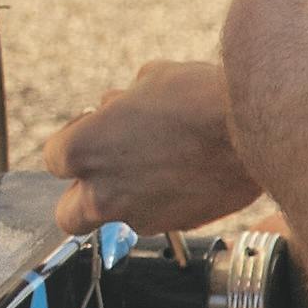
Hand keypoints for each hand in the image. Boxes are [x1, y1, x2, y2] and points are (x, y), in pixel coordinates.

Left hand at [49, 59, 261, 237]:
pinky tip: (186, 175)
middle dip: (83, 193)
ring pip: (116, 219)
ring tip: (158, 167)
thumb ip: (121, 104)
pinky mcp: (174, 227)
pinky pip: (155, 219)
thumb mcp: (149, 80)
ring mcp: (138, 216)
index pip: (54, 158)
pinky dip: (163, 203)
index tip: (97, 128)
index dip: (76, 139)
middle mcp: (102, 193)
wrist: (252, 131)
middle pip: (68, 213)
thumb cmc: (198, 99)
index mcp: (83, 151)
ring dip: (127, 198)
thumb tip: (118, 108)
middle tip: (108, 169)